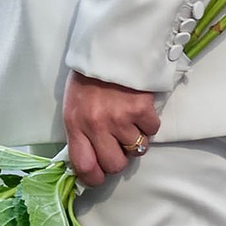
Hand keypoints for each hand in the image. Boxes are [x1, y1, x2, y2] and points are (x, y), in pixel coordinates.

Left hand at [64, 71, 162, 186]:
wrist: (108, 47)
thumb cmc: (88, 79)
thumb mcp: (74, 107)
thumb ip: (80, 134)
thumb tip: (91, 164)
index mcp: (76, 125)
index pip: (84, 167)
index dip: (94, 178)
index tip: (100, 176)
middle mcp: (97, 125)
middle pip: (115, 165)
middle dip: (119, 159)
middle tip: (119, 145)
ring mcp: (120, 118)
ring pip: (137, 149)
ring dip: (136, 139)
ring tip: (129, 121)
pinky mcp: (141, 108)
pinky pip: (152, 130)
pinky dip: (149, 123)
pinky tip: (139, 110)